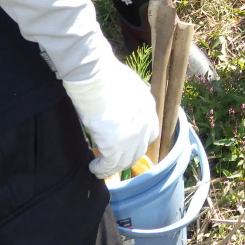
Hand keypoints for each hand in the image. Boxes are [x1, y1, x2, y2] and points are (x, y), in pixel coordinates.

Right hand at [64, 61, 158, 178]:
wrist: (96, 77)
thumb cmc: (107, 76)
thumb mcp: (128, 85)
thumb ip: (130, 99)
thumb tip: (122, 106)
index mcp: (148, 108)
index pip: (151, 132)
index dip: (139, 141)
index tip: (128, 145)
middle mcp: (144, 124)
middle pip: (139, 150)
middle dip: (127, 156)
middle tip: (114, 160)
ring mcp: (132, 137)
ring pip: (125, 161)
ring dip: (113, 167)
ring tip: (102, 167)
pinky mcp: (116, 147)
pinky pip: (110, 165)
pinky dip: (101, 169)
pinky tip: (94, 168)